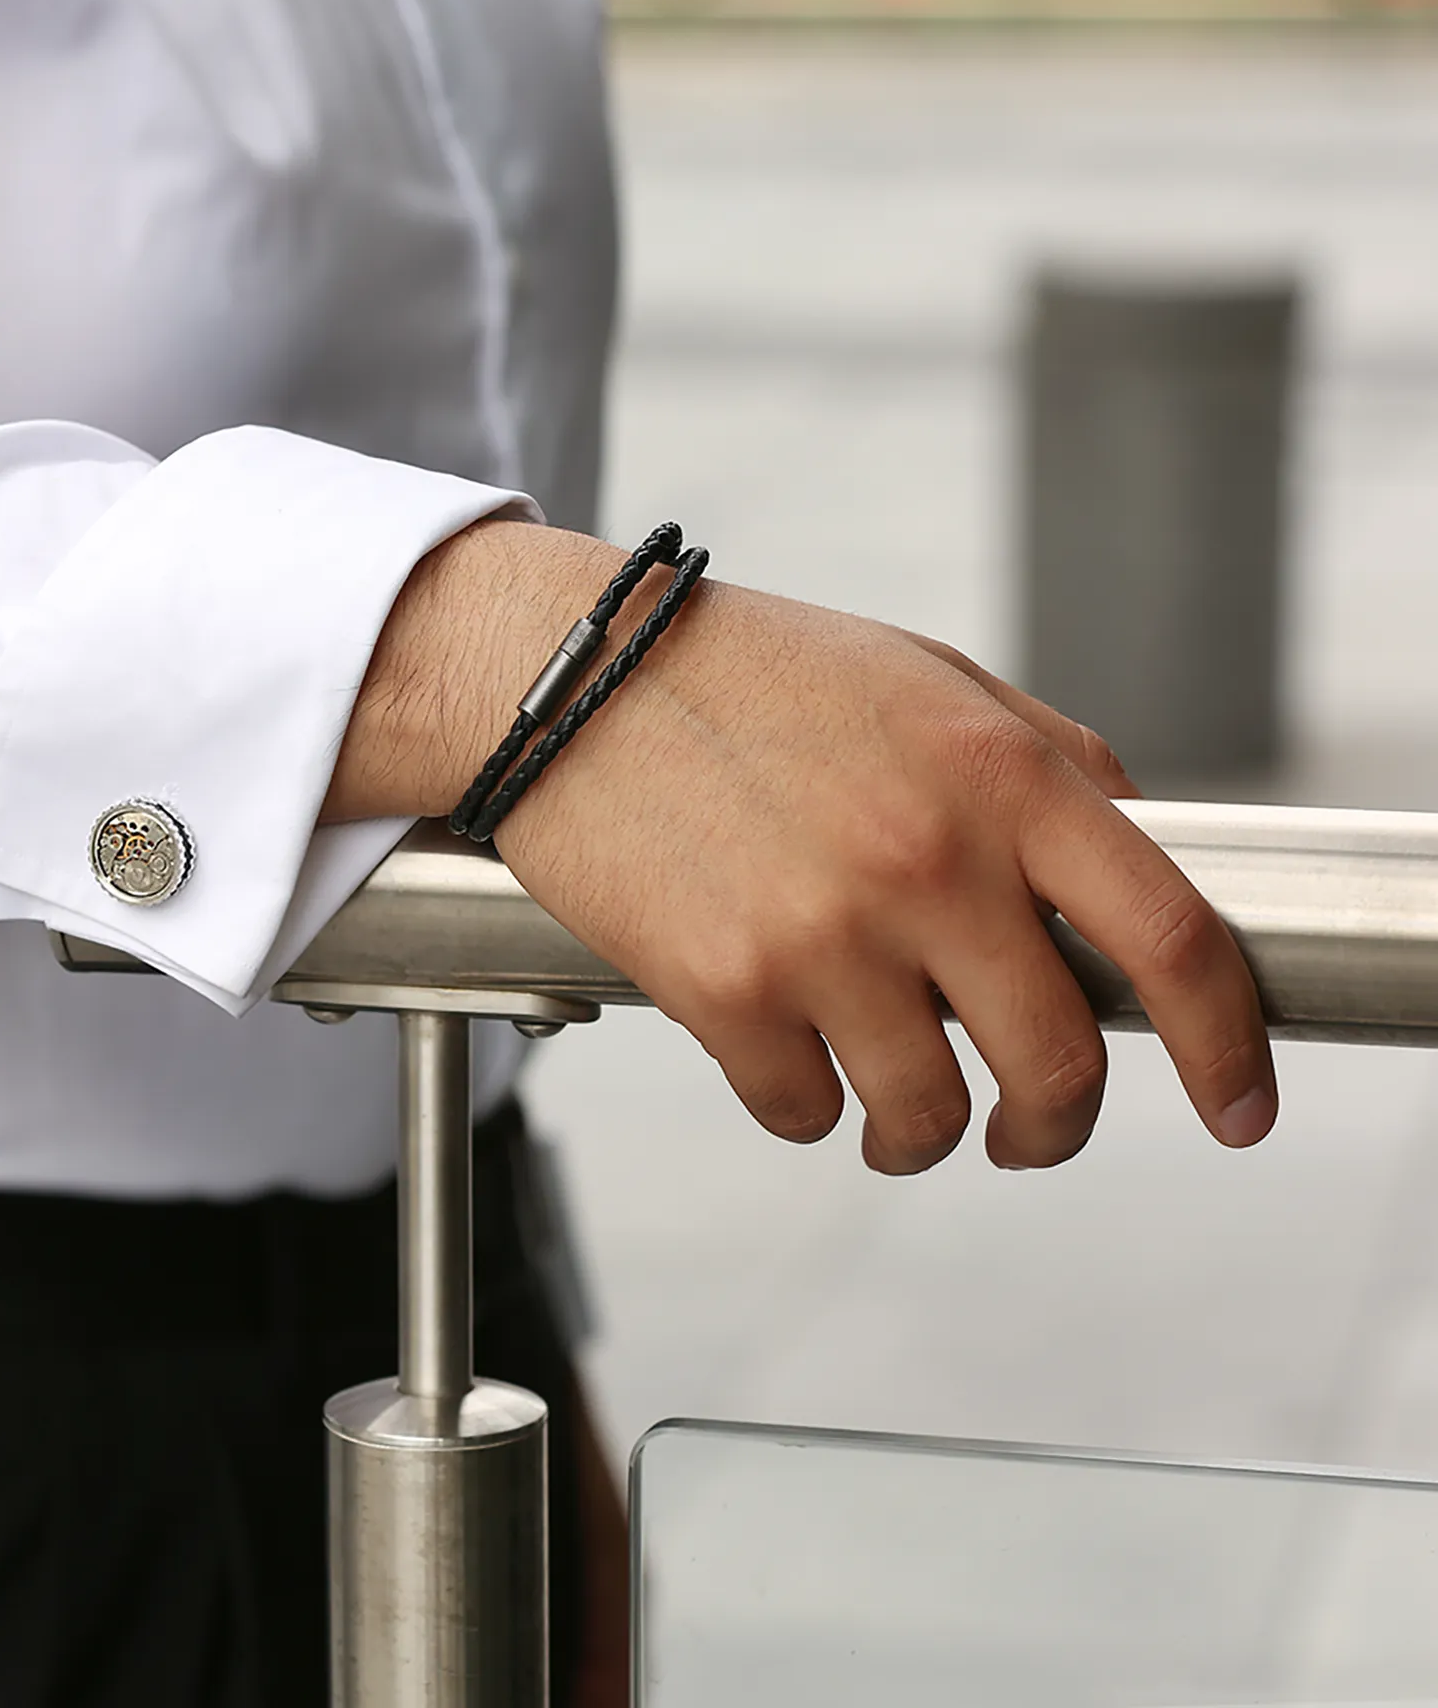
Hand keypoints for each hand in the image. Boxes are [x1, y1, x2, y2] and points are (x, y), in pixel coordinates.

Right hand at [328, 522, 1276, 1170]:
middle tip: (1028, 1128)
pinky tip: (787, 1051)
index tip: (1237, 1104)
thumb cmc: (757, 675)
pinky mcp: (722, 992)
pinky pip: (801, 1115)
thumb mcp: (933, 680)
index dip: (1229, 1048)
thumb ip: (1052, 765)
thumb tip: (1138, 862)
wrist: (575, 679)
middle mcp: (928, 862)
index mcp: (1003, 777)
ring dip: (922, 1136)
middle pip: (1058, 1068)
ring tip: (895, 1107)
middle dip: (1054, 1128)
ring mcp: (824, 936)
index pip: (1174, 940)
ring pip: (926, 1120)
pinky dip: (806, 1107)